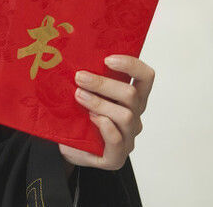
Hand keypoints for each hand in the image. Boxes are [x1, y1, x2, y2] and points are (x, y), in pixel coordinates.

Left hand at [60, 55, 153, 170]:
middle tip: (79, 77)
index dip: (131, 65)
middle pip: (132, 95)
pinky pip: (117, 139)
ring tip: (78, 96)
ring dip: (100, 103)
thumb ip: (88, 80)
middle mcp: (134, 116)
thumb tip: (73, 56)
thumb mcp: (84, 93)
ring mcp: (127, 138)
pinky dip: (104, 126)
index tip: (107, 59)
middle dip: (104, 84)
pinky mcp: (116, 156)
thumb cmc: (77, 116)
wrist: (67, 147)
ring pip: (126, 116)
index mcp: (131, 98)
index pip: (145, 77)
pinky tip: (90, 118)